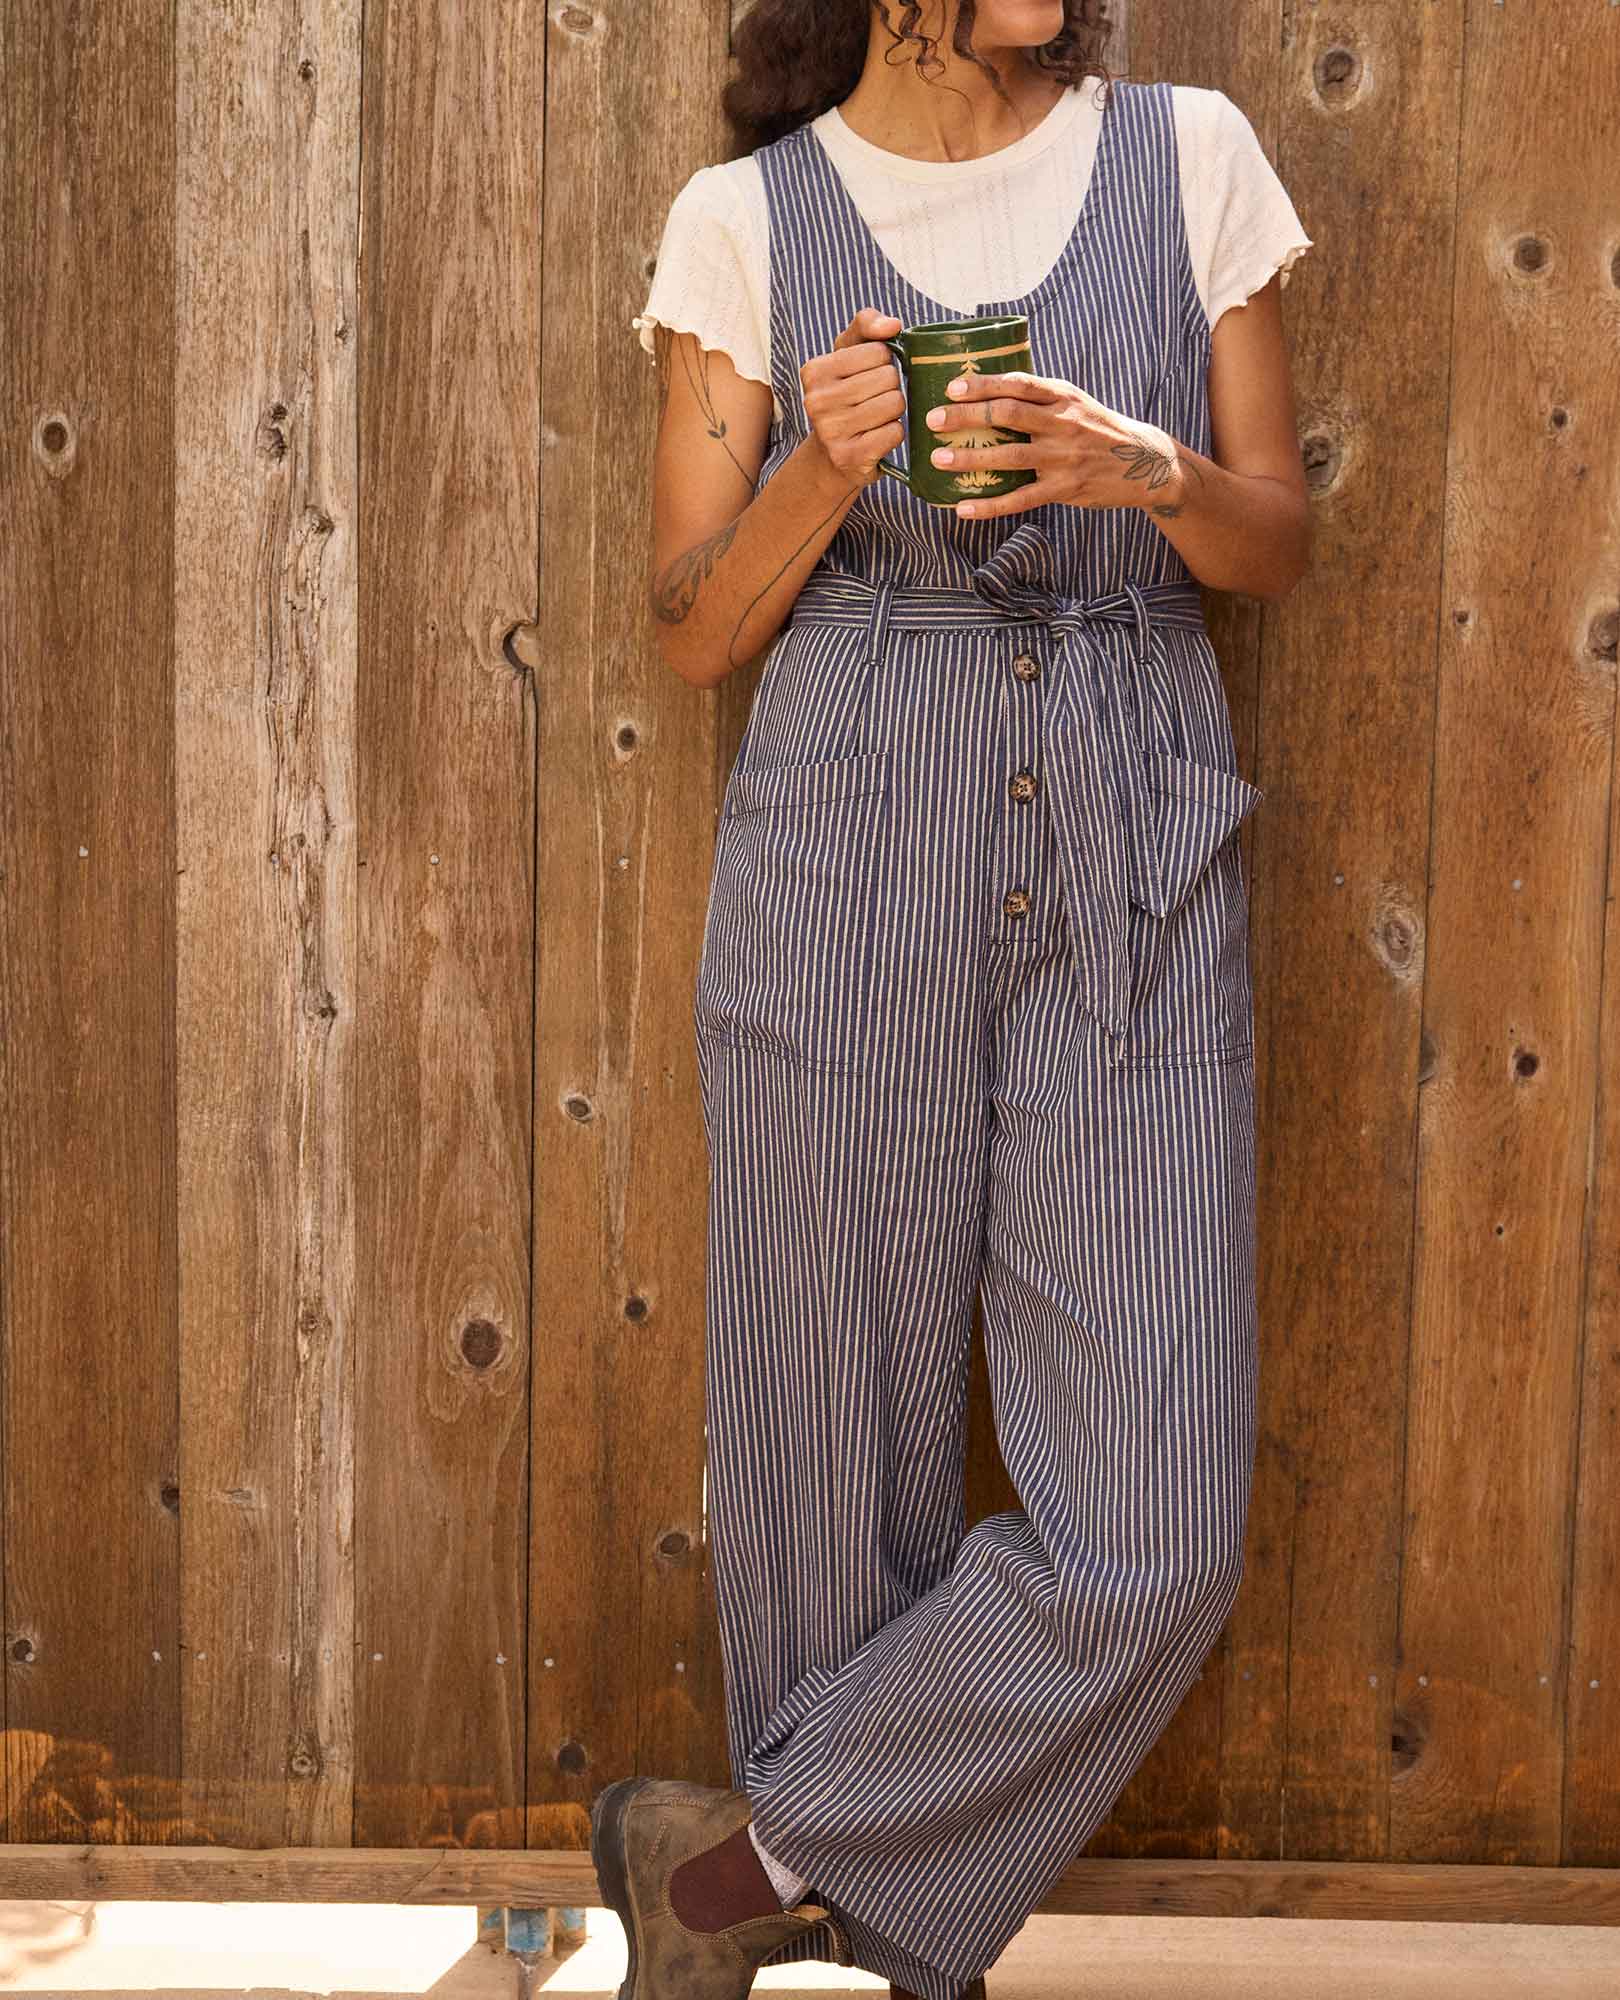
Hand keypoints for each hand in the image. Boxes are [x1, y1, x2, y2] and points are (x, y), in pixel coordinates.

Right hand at [801, 308, 906, 492]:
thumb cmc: (846, 395)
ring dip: (894, 410)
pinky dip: (894, 433)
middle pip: (889, 378)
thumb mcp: (848, 353)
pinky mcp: (850, 457)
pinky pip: (895, 432)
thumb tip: (893, 325)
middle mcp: (816, 401)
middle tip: (873, 399)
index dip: (883, 362)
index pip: (879, 351)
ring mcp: (831, 431)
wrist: (831, 455)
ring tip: (876, 417)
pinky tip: (877, 436)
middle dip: (890, 387)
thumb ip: (867, 325)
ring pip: (894, 404)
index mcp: (814, 371)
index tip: (867, 375)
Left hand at [925, 368, 1192, 519]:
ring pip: (1007, 456)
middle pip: (1006, 415)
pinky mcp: (1063, 489)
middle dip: (966, 416)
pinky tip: (962, 508)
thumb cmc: (1098, 429)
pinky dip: (988, 506)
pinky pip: (1019, 499)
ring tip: (938, 458)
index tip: (952, 387)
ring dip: (969, 457)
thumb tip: (991, 389)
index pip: (1017, 383)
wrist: (1142, 462)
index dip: (983, 384)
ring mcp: (1062, 458)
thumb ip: (1040, 397)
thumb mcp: (1075, 402)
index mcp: (1063, 396)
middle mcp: (1062, 423)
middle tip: (933, 420)